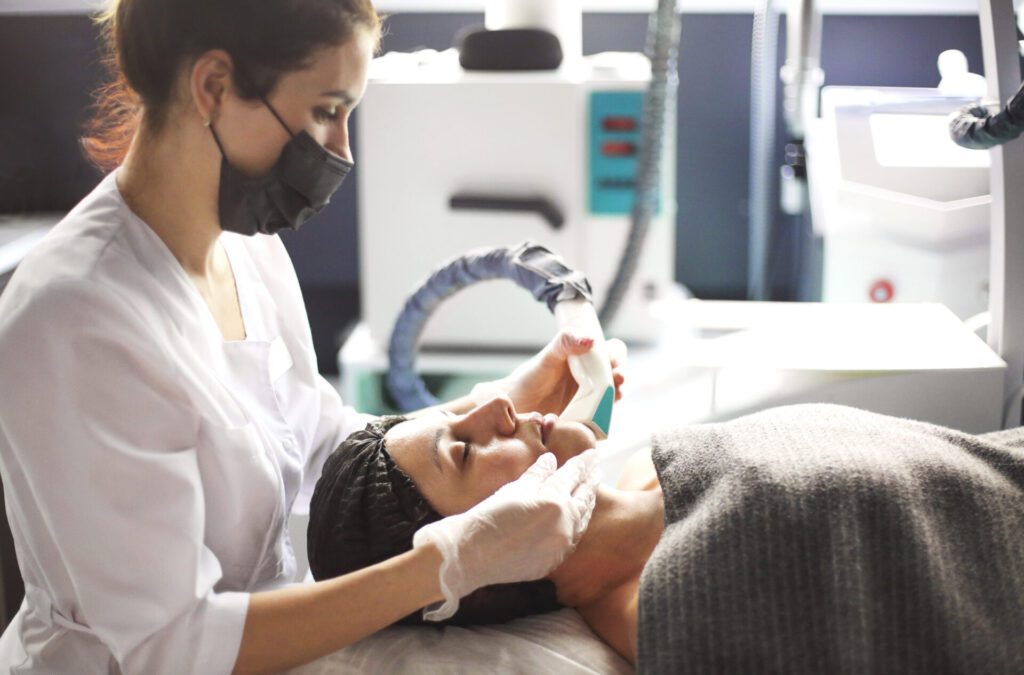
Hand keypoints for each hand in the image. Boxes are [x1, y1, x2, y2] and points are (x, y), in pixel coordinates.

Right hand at [411, 450, 599, 620]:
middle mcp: (563, 523)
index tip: (591, 454)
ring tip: (590, 490)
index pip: (573, 476)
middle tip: (597, 469)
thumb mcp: (514, 489)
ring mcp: (561, 544)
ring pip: (582, 519)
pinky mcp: (555, 559)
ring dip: (587, 502)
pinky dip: (577, 524)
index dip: (583, 463)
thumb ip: (537, 475)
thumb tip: (551, 461)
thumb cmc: (489, 516)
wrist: (472, 554)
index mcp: (553, 500)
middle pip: (584, 497)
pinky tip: (577, 517)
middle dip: (590, 481)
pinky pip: (573, 538)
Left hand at [472, 331, 626, 415]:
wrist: (515, 406)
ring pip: (613, 395)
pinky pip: (602, 415)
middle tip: (618, 377)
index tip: (612, 360)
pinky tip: (602, 414)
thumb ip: (565, 342)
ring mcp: (590, 397)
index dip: (616, 354)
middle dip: (620, 374)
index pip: (610, 352)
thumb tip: (590, 339)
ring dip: (618, 394)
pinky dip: (605, 414)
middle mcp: (591, 377)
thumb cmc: (531, 378)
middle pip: (615, 374)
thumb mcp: (548, 357)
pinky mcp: (585, 417)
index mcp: (586, 359)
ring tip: (616, 394)